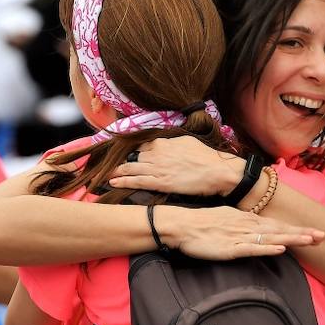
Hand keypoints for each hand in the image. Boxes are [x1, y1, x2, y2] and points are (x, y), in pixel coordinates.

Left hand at [109, 136, 243, 196]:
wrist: (217, 171)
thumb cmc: (206, 157)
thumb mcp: (187, 142)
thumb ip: (172, 143)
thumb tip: (165, 143)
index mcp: (163, 142)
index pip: (142, 146)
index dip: (132, 152)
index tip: (125, 155)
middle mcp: (157, 153)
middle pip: (133, 156)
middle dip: (120, 161)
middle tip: (108, 164)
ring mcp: (157, 168)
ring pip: (131, 168)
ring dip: (117, 171)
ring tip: (107, 174)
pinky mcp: (160, 182)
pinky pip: (137, 181)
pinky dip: (123, 180)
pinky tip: (114, 182)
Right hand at [160, 205, 324, 260]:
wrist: (181, 225)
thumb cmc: (202, 224)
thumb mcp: (228, 220)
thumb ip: (243, 225)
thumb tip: (257, 230)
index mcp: (248, 220)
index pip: (277, 225)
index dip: (297, 229)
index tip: (315, 232)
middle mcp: (248, 225)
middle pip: (280, 230)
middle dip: (302, 233)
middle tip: (324, 235)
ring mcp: (240, 236)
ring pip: (271, 238)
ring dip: (291, 238)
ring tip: (310, 240)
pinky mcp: (230, 248)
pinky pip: (252, 248)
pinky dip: (267, 248)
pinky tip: (280, 248)